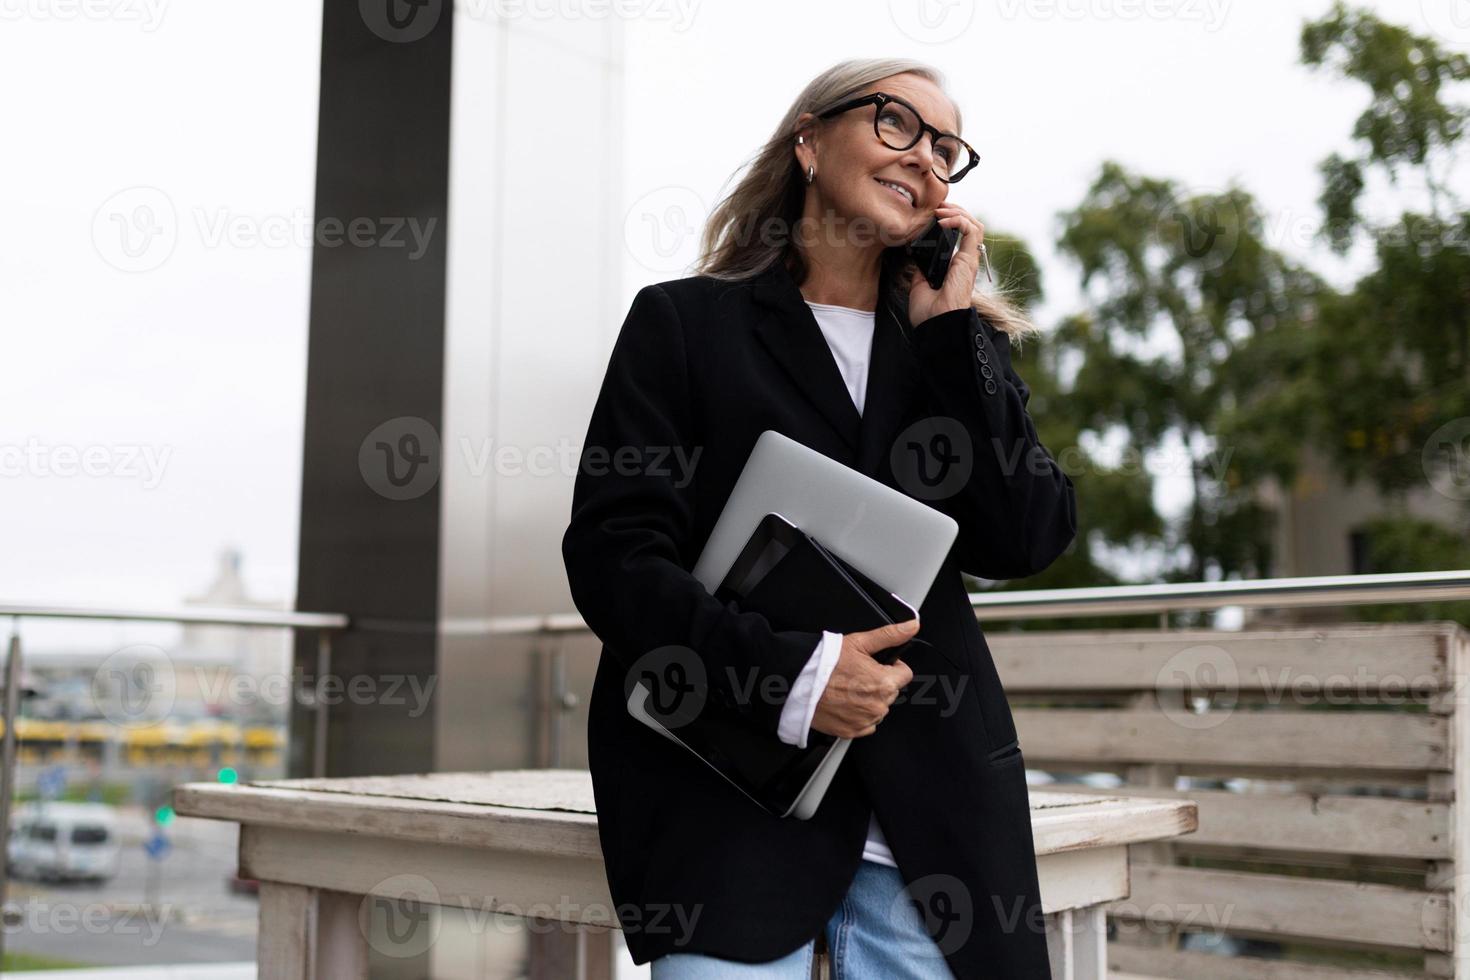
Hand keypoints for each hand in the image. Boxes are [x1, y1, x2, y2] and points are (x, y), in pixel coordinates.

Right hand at [809, 619, 918, 738]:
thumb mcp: (859, 642)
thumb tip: (912, 626)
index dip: (891, 666)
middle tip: (855, 675)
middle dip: (878, 683)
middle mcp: (878, 705)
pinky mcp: (852, 731)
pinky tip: (843, 702)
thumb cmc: (825, 663)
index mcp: (884, 683)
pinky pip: (865, 723)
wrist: (799, 683)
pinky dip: (857, 715)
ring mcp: (865, 720)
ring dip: (868, 700)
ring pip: (878, 708)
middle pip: (890, 691)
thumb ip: (890, 635)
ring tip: (847, 688)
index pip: (905, 674)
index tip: (875, 665)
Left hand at [906, 203, 984, 327]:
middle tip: (937, 207)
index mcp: (955, 266)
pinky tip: (942, 222)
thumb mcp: (919, 284)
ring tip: (940, 211)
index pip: (960, 234)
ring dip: (957, 212)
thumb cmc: (928, 312)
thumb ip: (922, 268)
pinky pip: (972, 230)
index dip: (949, 220)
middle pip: (969, 225)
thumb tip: (917, 256)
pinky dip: (958, 220)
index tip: (932, 215)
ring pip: (974, 224)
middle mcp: (965, 260)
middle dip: (954, 211)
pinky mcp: (969, 259)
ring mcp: (968, 259)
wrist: (935, 323)